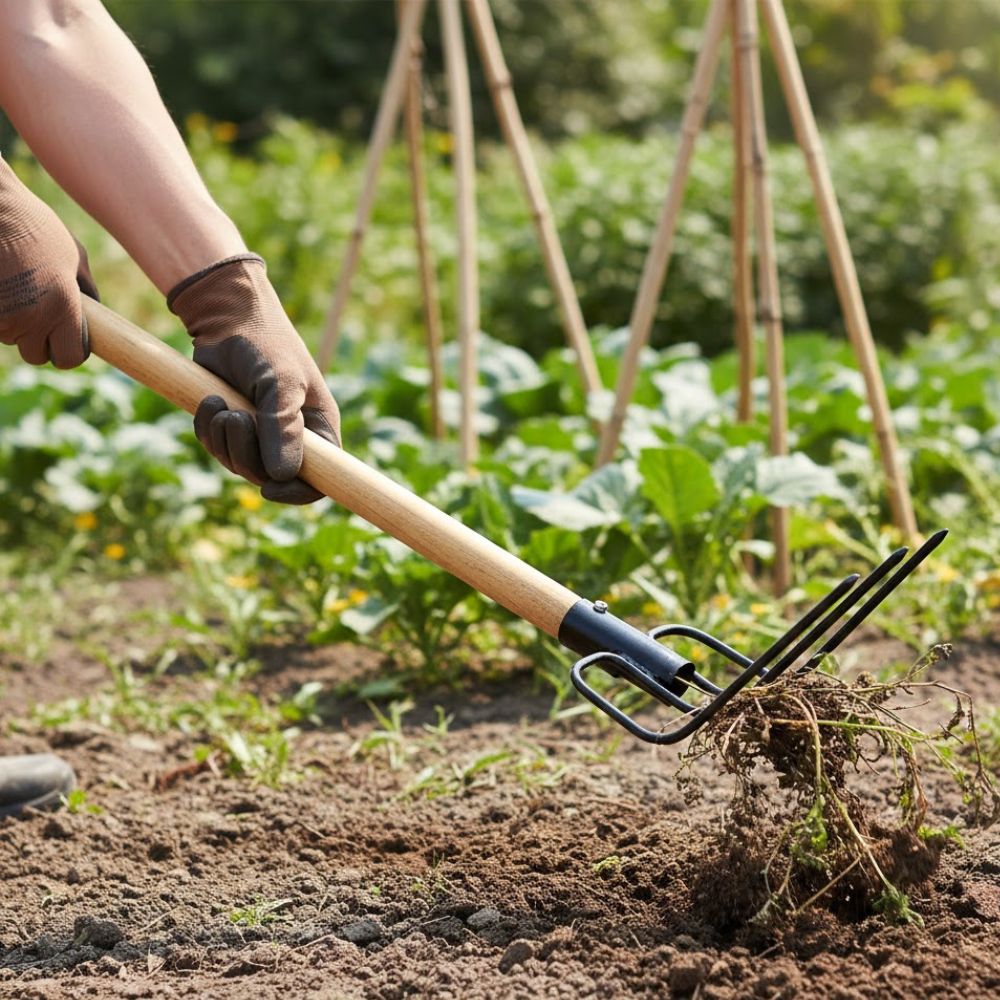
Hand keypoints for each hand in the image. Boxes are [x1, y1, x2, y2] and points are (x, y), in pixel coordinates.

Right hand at [0, 157, 98, 367]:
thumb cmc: (34, 225)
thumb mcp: (73, 255)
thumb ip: (86, 290)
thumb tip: (95, 315)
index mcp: (62, 308)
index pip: (69, 358)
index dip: (69, 351)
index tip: (67, 339)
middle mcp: (30, 318)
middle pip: (36, 355)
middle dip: (39, 340)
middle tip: (39, 313)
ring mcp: (0, 317)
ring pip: (11, 338)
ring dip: (14, 324)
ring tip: (17, 289)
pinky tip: (2, 287)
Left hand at [168, 254, 340, 504]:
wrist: (226, 315)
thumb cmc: (265, 343)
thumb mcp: (280, 383)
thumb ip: (282, 428)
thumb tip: (281, 476)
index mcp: (318, 430)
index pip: (319, 481)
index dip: (297, 492)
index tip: (270, 487)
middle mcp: (293, 438)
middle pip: (271, 478)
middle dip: (246, 454)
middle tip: (235, 418)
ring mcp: (261, 434)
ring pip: (239, 466)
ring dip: (223, 439)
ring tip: (219, 404)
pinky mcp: (232, 426)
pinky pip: (217, 448)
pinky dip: (208, 430)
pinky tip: (209, 401)